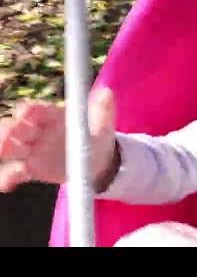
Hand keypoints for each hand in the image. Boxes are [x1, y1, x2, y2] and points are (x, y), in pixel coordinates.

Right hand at [0, 87, 118, 191]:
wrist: (98, 159)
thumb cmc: (97, 133)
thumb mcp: (103, 122)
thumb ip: (104, 108)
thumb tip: (107, 92)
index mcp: (52, 115)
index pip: (36, 110)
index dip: (29, 110)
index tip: (26, 112)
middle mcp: (37, 131)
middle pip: (16, 127)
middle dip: (8, 129)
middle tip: (8, 134)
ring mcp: (32, 150)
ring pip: (10, 148)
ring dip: (3, 148)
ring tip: (1, 151)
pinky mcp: (31, 168)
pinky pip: (15, 172)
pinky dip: (7, 177)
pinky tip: (5, 183)